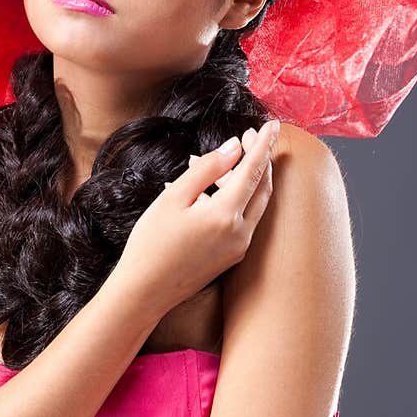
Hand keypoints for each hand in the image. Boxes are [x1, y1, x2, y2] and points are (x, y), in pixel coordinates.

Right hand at [116, 118, 278, 318]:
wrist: (144, 292)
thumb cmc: (151, 243)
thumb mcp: (174, 197)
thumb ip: (207, 169)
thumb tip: (234, 148)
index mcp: (226, 215)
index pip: (254, 170)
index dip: (263, 144)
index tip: (272, 124)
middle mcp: (241, 233)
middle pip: (263, 187)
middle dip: (261, 158)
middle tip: (251, 135)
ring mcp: (239, 248)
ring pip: (256, 204)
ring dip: (250, 178)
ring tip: (229, 159)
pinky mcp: (232, 257)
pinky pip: (245, 219)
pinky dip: (240, 198)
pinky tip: (218, 189)